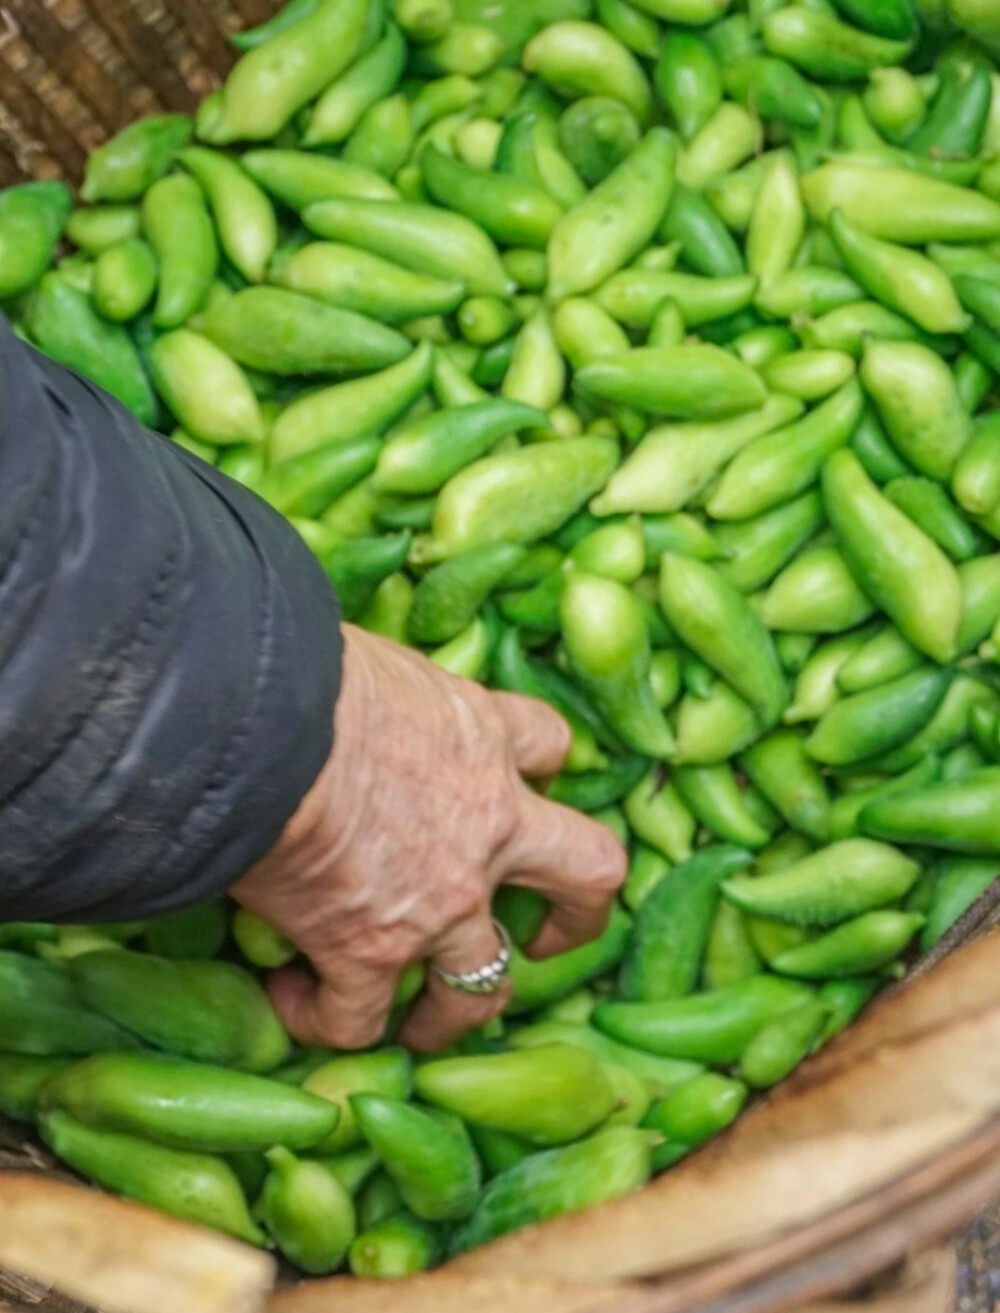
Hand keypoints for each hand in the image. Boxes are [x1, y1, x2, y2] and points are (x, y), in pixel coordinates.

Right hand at [231, 624, 626, 1051]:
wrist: (260, 726)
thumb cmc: (304, 671)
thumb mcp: (377, 662)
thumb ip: (389, 694)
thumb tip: (337, 685)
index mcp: (484, 739)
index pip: (548, 744)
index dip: (540, 769)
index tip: (515, 784)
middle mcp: (487, 827)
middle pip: (587, 876)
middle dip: (576, 917)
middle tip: (547, 939)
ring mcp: (441, 901)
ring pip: (485, 985)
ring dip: (455, 1011)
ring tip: (420, 1021)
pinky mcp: (369, 952)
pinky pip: (362, 1019)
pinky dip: (328, 1020)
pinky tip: (294, 1001)